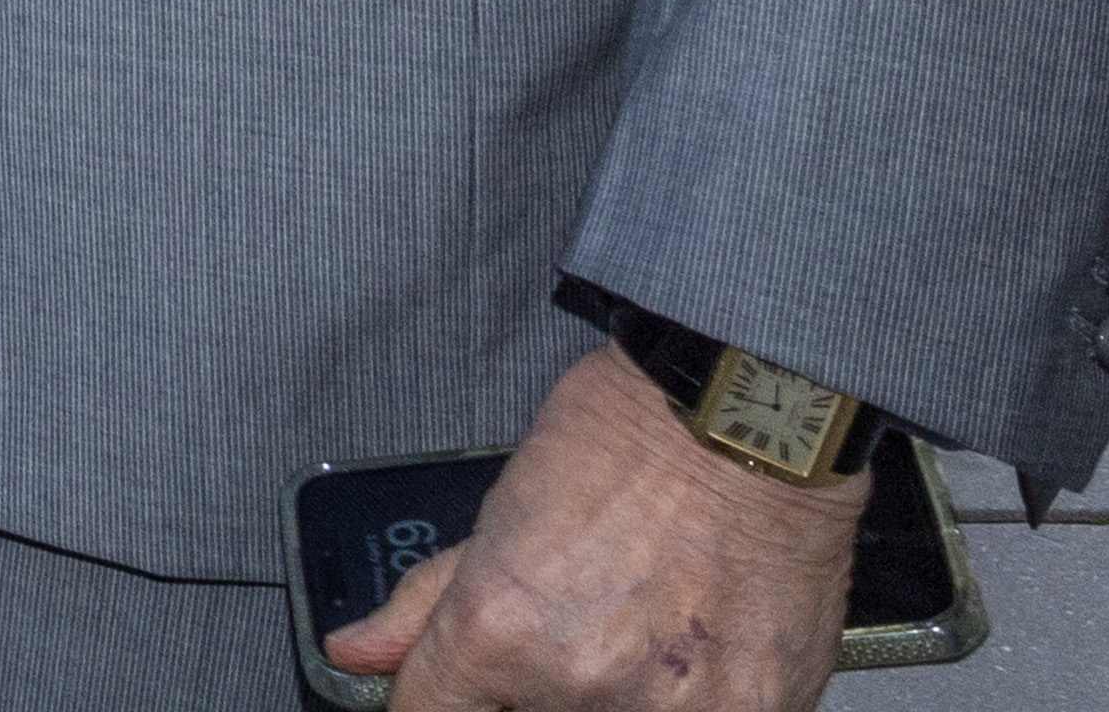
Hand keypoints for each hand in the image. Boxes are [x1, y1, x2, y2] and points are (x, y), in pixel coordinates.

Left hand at [321, 345, 861, 711]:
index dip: (435, 700)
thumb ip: (428, 600)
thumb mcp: (501, 509)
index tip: (452, 688)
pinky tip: (688, 651)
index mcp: (499, 632)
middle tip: (568, 631)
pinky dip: (681, 701)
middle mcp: (576, 687)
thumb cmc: (629, 444)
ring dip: (606, 696)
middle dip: (524, 693)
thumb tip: (355, 653)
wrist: (753, 425)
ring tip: (633, 632)